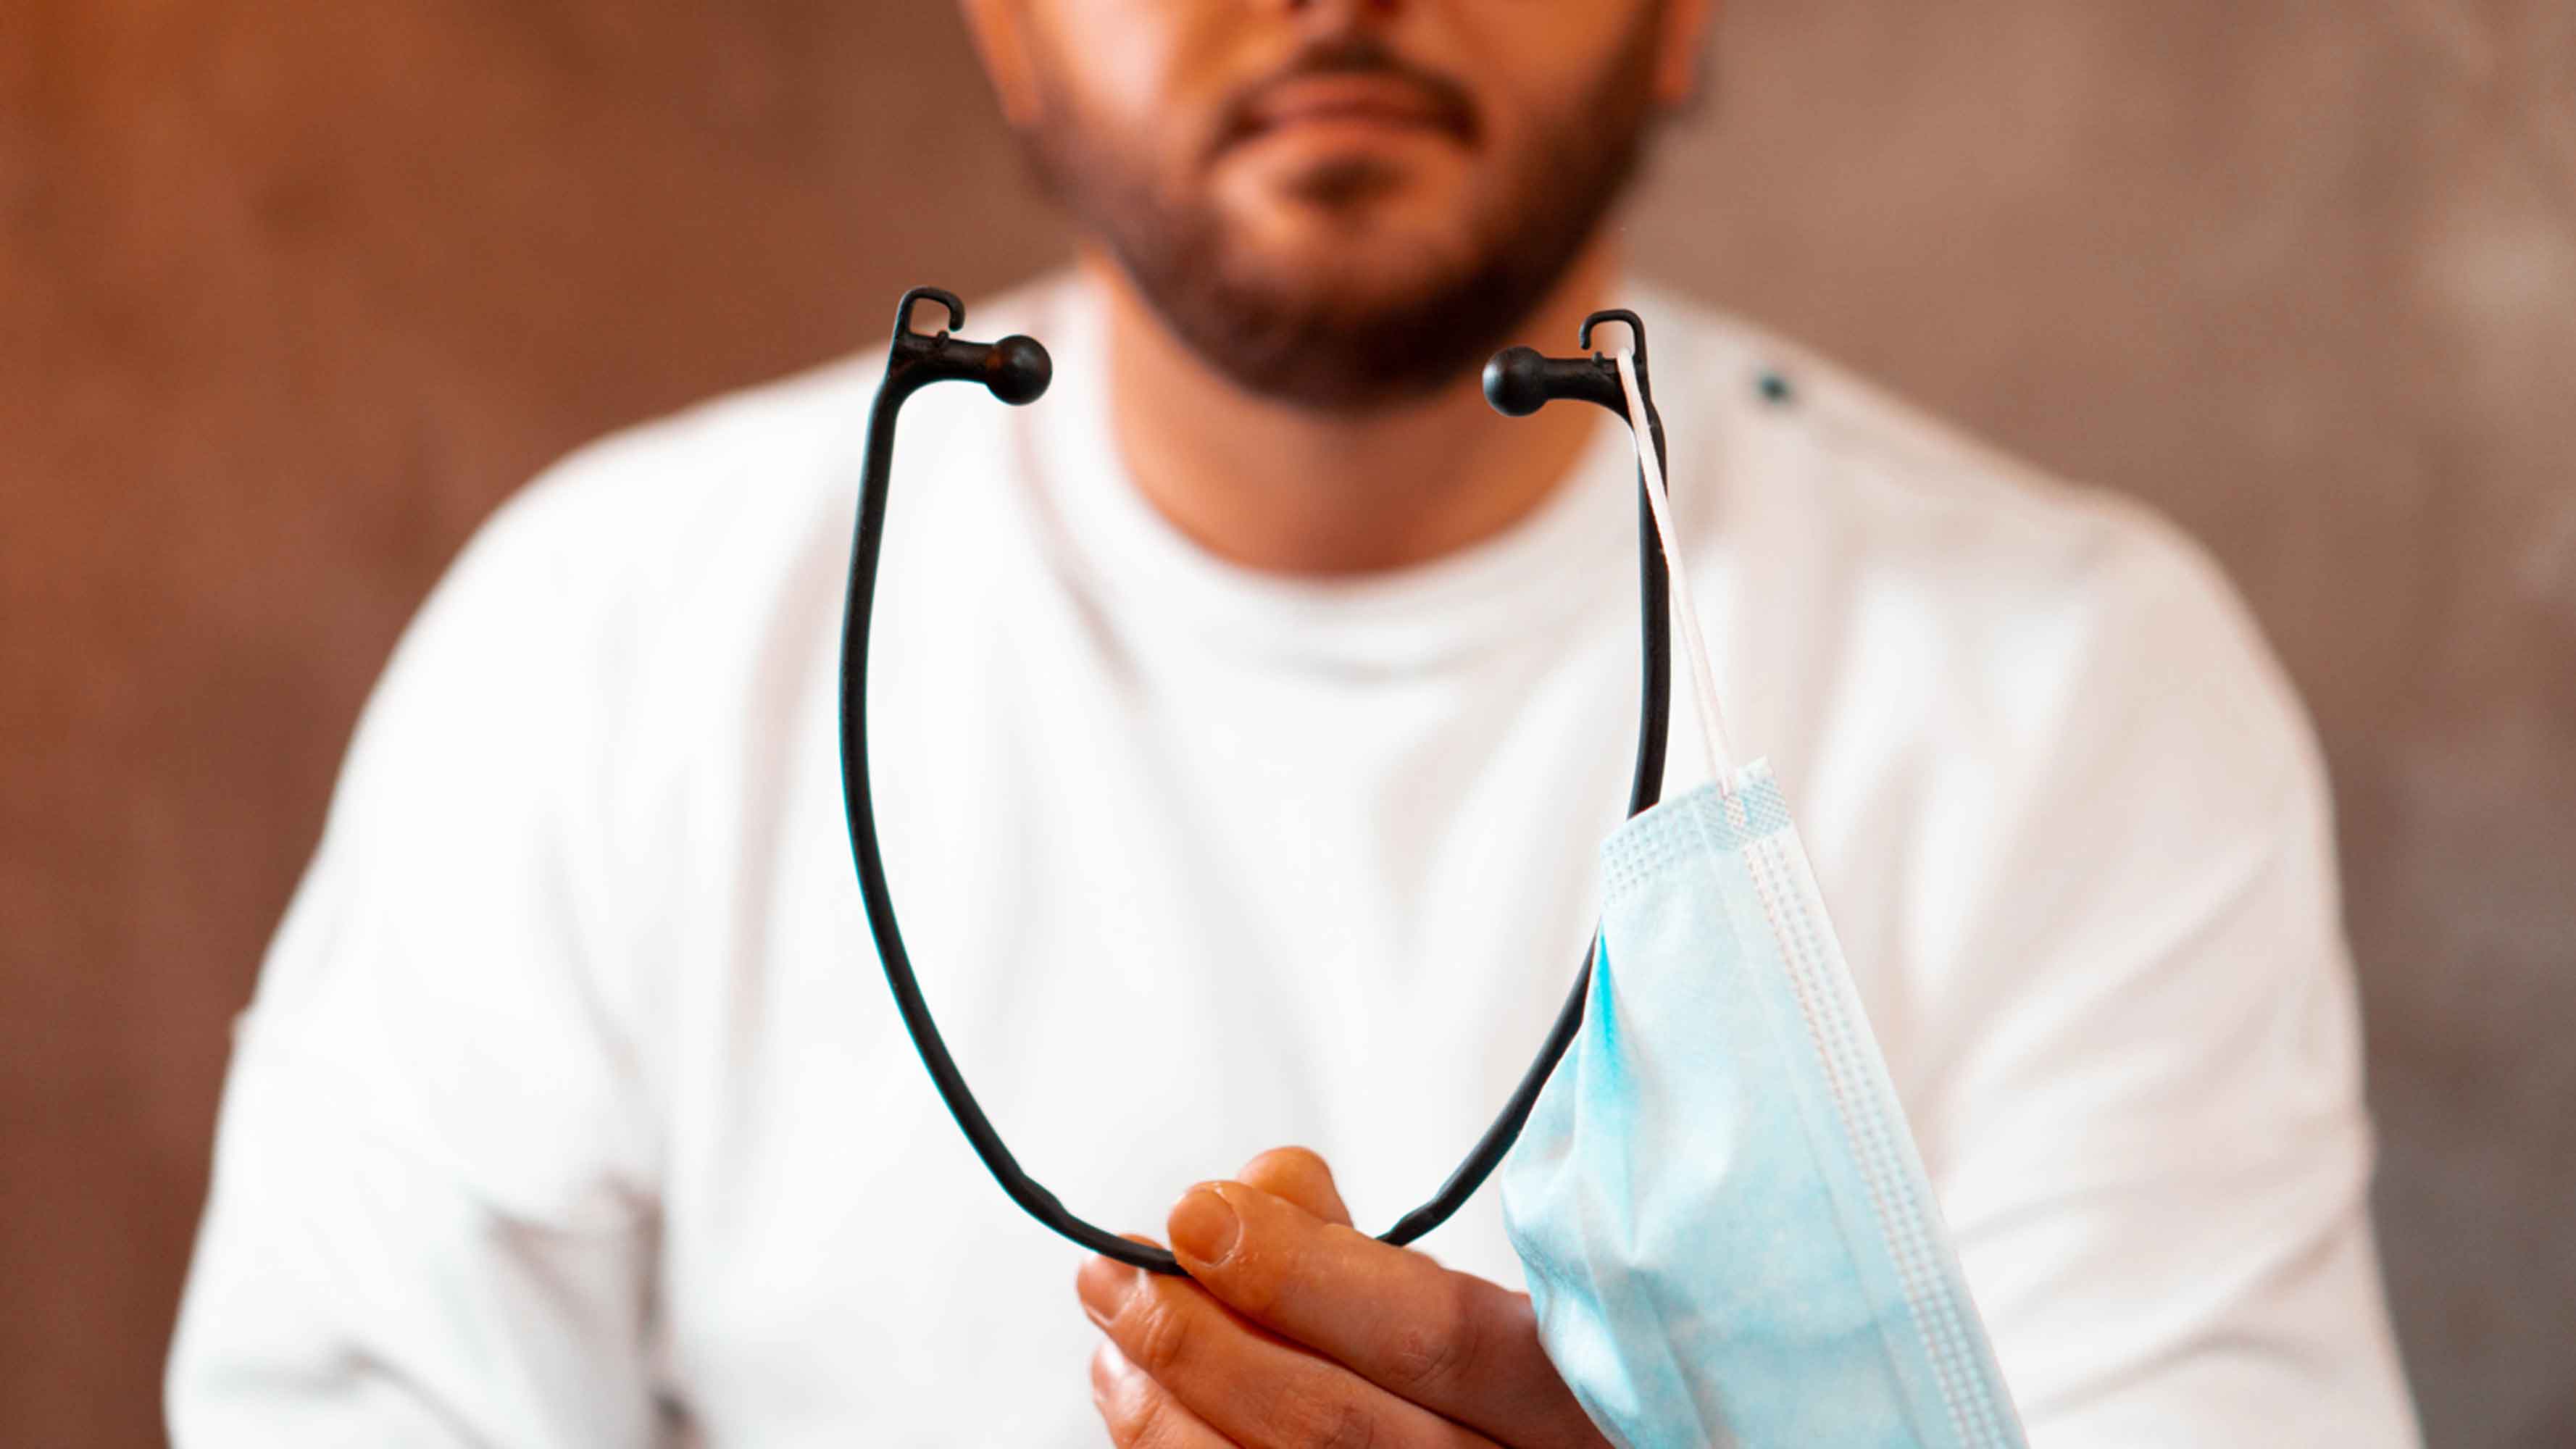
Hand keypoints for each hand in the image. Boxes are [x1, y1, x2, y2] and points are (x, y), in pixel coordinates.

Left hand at [1076, 1147, 1607, 1447]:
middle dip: (1200, 1336)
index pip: (1433, 1331)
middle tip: (1119, 1272)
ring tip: (1117, 1327)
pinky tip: (1137, 1396)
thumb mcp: (1471, 1305)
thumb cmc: (1492, 1390)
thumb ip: (1365, 1246)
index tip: (1197, 1211)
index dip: (1301, 1270)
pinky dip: (1165, 1447)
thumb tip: (1245, 1193)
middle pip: (1330, 1422)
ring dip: (1162, 1400)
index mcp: (1567, 1396)